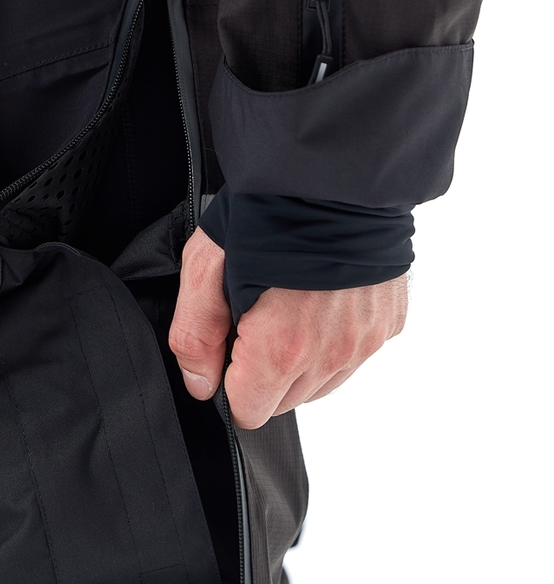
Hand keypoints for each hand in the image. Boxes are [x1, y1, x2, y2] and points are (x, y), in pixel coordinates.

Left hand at [168, 228, 407, 428]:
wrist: (338, 170)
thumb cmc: (270, 211)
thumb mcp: (207, 266)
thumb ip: (195, 336)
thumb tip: (200, 385)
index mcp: (282, 349)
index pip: (249, 413)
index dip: (230, 383)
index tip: (230, 345)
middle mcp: (330, 355)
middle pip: (284, 402)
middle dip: (263, 373)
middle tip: (257, 316)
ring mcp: (365, 341)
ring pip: (320, 385)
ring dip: (300, 361)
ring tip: (290, 305)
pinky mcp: (388, 323)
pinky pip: (353, 355)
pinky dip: (335, 339)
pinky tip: (321, 298)